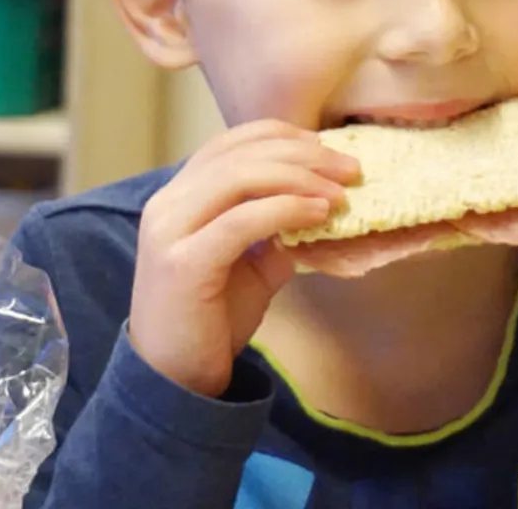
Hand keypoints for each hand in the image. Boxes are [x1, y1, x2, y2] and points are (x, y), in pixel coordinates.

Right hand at [129, 119, 359, 397]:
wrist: (174, 381)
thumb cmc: (211, 321)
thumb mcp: (250, 265)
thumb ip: (275, 231)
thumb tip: (323, 206)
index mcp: (179, 195)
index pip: (230, 142)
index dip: (282, 136)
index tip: (326, 148)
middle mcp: (168, 203)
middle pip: (242, 154)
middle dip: (303, 155)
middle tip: (350, 169)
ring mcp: (170, 230)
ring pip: (241, 176)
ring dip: (300, 178)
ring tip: (340, 193)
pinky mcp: (183, 262)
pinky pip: (242, 220)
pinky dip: (286, 209)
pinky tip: (318, 214)